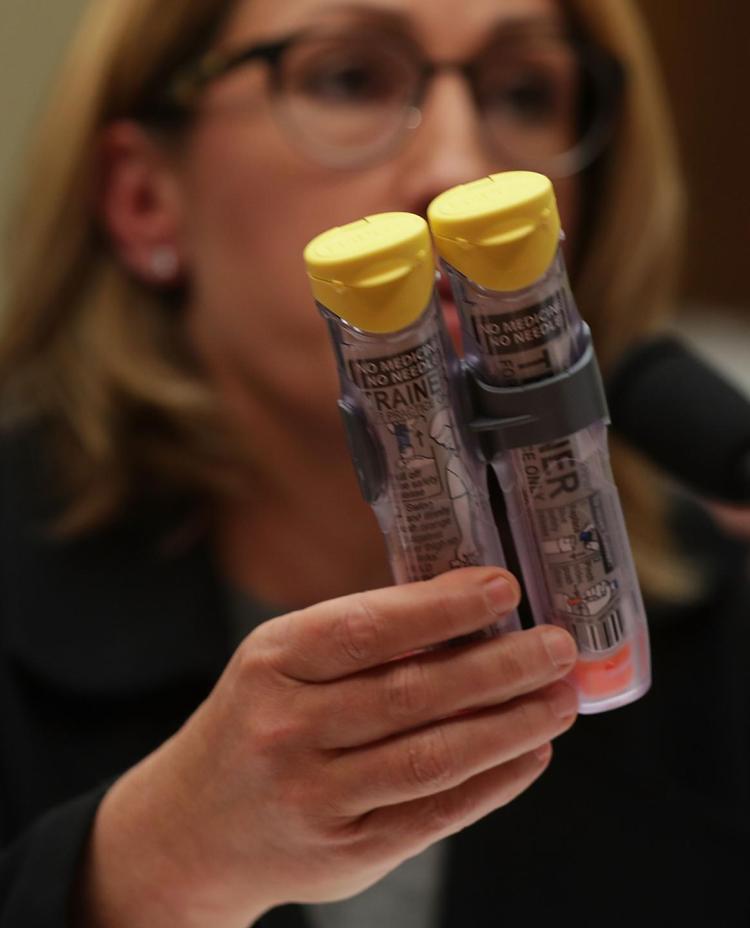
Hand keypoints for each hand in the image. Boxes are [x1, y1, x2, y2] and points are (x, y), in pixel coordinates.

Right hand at [77, 567, 577, 927]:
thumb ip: (361, 639)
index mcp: (272, 662)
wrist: (192, 829)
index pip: (367, 628)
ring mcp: (316, 797)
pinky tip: (530, 753)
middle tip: (556, 646)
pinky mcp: (345, 851)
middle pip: (412, 694)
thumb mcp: (281, 661)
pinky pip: (433, 814)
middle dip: (498, 666)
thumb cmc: (255, 721)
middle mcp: (289, 729)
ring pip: (432, 756)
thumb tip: (466, 609)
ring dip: (509, 725)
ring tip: (560, 698)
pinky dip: (492, 782)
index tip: (503, 589)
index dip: (442, 608)